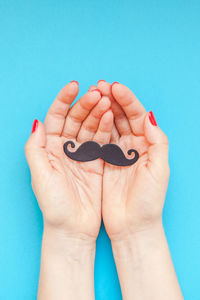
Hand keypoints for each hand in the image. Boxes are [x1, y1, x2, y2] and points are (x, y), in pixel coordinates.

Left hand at [25, 81, 112, 241]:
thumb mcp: (40, 175)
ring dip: (98, 113)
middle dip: (85, 104)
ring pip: (90, 127)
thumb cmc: (55, 204)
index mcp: (49, 148)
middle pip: (75, 118)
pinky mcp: (96, 162)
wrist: (73, 228)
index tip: (75, 86)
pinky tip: (111, 117)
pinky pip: (101, 140)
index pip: (55, 116)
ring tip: (106, 102)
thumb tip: (37, 122)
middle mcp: (64, 148)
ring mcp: (81, 154)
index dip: (64, 100)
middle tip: (97, 93)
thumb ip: (35, 148)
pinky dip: (106, 128)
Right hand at [96, 81, 169, 239]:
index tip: (115, 88)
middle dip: (112, 100)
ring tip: (93, 95)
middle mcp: (133, 145)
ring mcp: (117, 152)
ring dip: (101, 109)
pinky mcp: (104, 161)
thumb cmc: (148, 201)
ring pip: (109, 125)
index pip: (137, 115)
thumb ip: (158, 142)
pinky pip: (98, 139)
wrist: (132, 225)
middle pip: (122, 116)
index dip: (127, 100)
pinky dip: (94, 127)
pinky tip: (88, 116)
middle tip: (100, 85)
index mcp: (148, 144)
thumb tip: (149, 116)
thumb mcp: (159, 170)